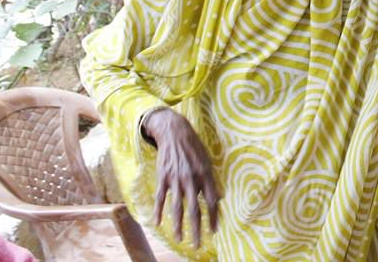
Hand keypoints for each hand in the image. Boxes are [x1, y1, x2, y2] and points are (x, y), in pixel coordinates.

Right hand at [143, 108, 219, 247]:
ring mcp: (176, 179)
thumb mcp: (208, 160)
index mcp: (205, 174)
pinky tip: (158, 224)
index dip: (213, 217)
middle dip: (197, 229)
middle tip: (197, 245)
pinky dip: (159, 211)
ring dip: (178, 226)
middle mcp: (191, 179)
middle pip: (195, 209)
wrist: (175, 132)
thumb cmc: (194, 147)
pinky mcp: (163, 177)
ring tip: (180, 239)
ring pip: (177, 208)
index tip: (214, 231)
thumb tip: (219, 198)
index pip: (212, 201)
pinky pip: (161, 198)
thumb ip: (212, 180)